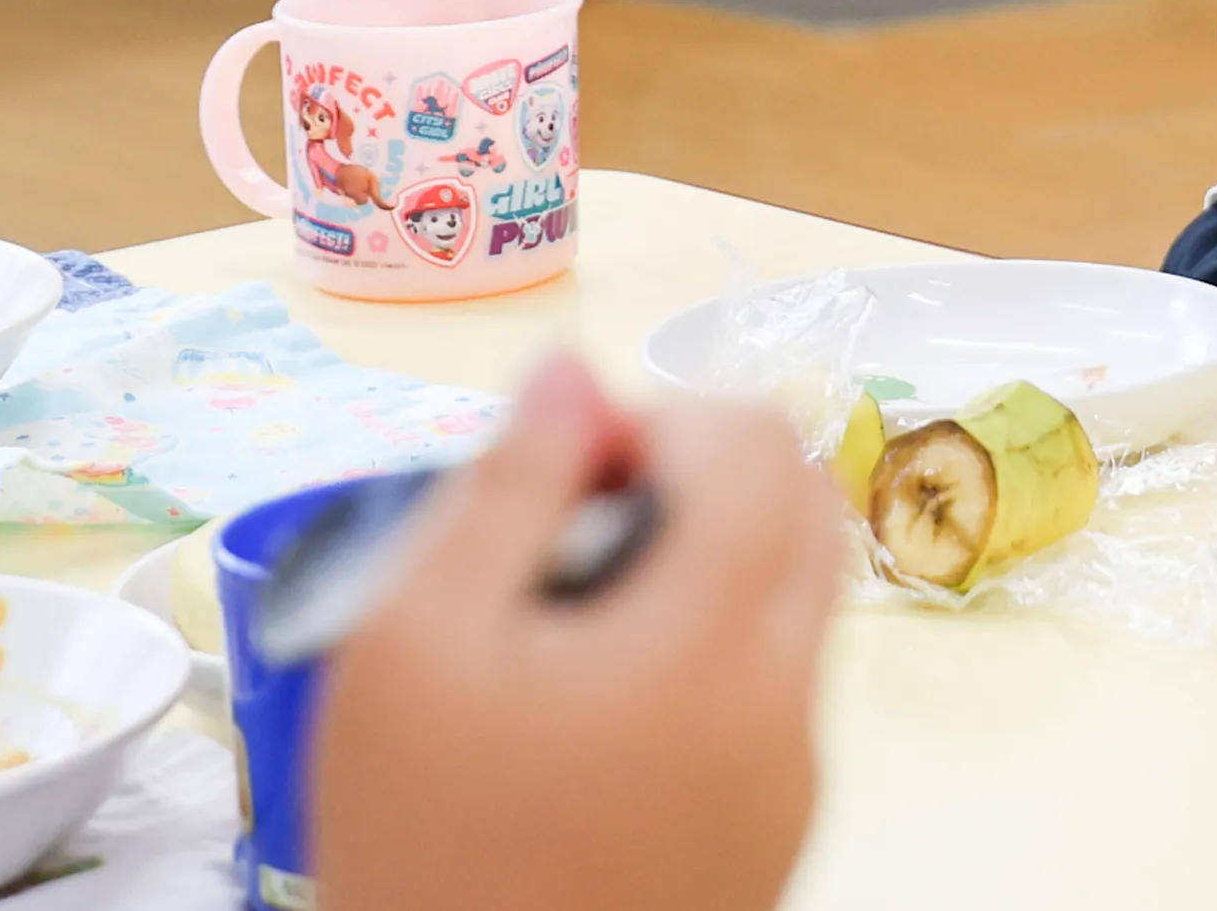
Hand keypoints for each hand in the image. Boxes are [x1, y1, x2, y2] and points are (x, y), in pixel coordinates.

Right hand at [316, 354, 840, 910]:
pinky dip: (709, 651)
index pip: (762, 443)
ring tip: (562, 630)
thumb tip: (570, 372)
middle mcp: (789, 700)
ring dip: (705, 561)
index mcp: (718, 642)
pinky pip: (772, 690)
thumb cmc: (423, 845)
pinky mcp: (776, 833)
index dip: (660, 416)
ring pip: (793, 597)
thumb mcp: (412, 647)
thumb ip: (505, 488)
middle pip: (803, 508)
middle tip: (569, 532)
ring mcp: (796, 774)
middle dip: (699, 477)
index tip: (563, 474)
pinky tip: (587, 713)